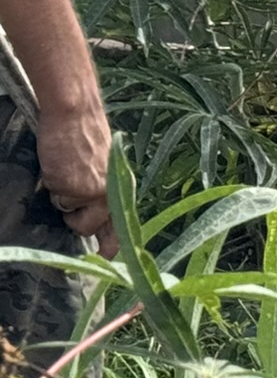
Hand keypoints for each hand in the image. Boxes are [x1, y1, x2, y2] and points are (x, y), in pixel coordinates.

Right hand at [36, 103, 114, 257]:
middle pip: (92, 230)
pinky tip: (58, 169)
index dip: (112, 248)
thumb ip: (99, 194)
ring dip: (64, 203)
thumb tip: (94, 224)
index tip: (107, 263)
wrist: (73, 115)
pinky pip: (58, 200)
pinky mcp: (75, 187)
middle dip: (77, 221)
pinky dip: (54, 188)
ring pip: (73, 218)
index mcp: (122, 189)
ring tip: (65, 177)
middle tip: (72, 196)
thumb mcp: (99, 170)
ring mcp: (94, 193)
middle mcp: (113, 194)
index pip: (121, 229)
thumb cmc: (83, 139)